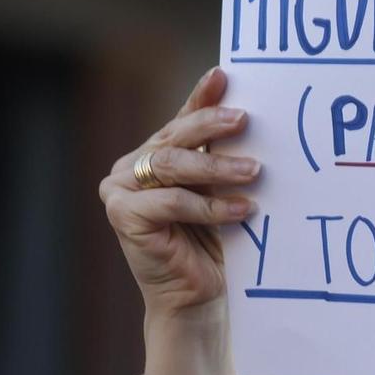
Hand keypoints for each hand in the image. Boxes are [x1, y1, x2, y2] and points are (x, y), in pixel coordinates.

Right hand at [98, 68, 259, 320]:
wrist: (197, 299)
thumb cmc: (215, 245)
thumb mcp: (220, 193)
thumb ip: (221, 160)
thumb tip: (249, 120)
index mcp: (154, 155)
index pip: (181, 121)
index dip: (201, 98)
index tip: (224, 75)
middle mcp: (131, 167)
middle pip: (174, 138)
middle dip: (211, 126)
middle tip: (245, 120)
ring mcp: (120, 190)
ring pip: (171, 165)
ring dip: (216, 167)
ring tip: (254, 171)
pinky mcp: (122, 216)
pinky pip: (170, 202)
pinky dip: (209, 206)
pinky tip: (242, 209)